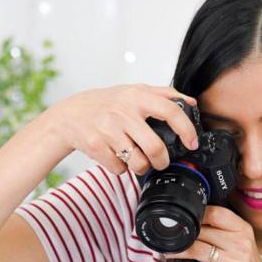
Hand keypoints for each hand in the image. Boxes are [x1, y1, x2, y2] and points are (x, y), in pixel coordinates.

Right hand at [38, 83, 198, 174]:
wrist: (69, 115)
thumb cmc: (106, 104)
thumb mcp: (134, 91)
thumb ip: (164, 95)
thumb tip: (192, 103)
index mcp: (137, 97)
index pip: (171, 111)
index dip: (186, 130)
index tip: (192, 143)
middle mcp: (123, 113)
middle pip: (155, 148)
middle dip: (162, 161)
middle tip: (161, 161)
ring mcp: (109, 131)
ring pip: (138, 163)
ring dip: (142, 167)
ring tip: (138, 160)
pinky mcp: (97, 148)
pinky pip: (120, 169)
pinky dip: (122, 168)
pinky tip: (117, 157)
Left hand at [164, 205, 261, 261]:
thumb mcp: (240, 244)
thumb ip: (221, 231)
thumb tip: (190, 221)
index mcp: (244, 230)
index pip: (216, 213)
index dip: (196, 215)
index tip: (183, 220)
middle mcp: (242, 245)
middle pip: (202, 232)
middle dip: (184, 236)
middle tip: (171, 239)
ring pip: (197, 250)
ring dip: (180, 252)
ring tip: (171, 253)